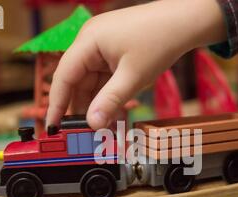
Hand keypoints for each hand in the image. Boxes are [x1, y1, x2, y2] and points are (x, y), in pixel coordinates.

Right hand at [47, 0, 225, 129]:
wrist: (185, 21)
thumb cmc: (159, 41)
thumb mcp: (133, 77)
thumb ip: (110, 102)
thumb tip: (92, 125)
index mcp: (88, 41)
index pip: (63, 77)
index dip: (56, 104)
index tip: (52, 127)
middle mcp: (90, 42)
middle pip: (77, 81)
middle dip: (82, 107)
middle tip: (85, 133)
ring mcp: (103, 46)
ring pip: (92, 82)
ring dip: (98, 104)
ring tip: (104, 127)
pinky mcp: (114, 52)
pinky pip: (105, 78)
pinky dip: (108, 95)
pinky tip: (114, 113)